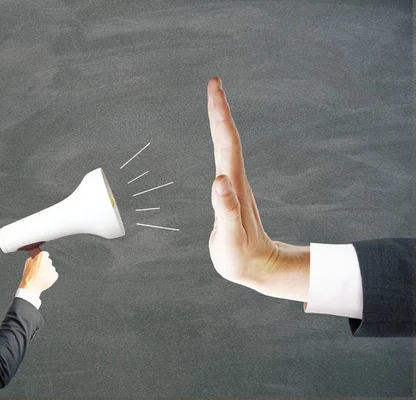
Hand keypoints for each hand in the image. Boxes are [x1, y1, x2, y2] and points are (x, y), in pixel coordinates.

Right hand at [18, 251, 57, 295]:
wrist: (31, 287)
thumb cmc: (29, 276)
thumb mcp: (28, 262)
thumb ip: (34, 257)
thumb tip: (37, 256)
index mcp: (42, 257)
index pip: (44, 253)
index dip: (42, 257)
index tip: (41, 260)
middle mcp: (48, 261)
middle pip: (48, 261)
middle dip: (44, 264)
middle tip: (39, 270)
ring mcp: (52, 269)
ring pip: (51, 268)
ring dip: (47, 270)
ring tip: (41, 276)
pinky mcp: (55, 275)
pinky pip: (53, 274)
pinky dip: (50, 276)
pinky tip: (44, 278)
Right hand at [207, 77, 309, 301]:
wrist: (259, 266)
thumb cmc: (242, 258)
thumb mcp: (232, 242)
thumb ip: (226, 213)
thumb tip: (219, 180)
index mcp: (234, 187)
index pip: (227, 144)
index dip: (220, 116)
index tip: (215, 89)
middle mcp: (235, 180)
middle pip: (227, 138)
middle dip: (219, 109)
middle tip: (213, 83)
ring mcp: (233, 185)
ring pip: (226, 145)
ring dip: (220, 120)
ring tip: (214, 99)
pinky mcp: (229, 191)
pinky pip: (223, 157)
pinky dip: (219, 138)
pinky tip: (216, 133)